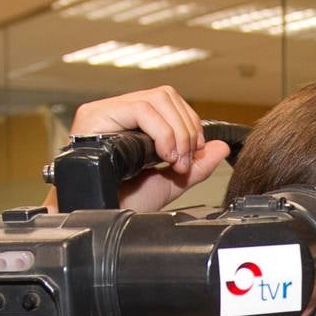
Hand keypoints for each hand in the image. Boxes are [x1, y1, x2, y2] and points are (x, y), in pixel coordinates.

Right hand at [51, 85, 230, 212]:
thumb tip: (221, 146)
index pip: (168, 102)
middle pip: (165, 96)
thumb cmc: (124, 204)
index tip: (195, 153)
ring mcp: (105, 112)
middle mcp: (117, 113)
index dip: (189, 123)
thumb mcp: (169, 183)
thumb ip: (196, 166)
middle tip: (184, 162)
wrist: (103, 219)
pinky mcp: (95, 116)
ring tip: (174, 162)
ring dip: (176, 132)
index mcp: (132, 124)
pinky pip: (140, 109)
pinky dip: (162, 132)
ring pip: (155, 99)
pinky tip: (163, 156)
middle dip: (186, 129)